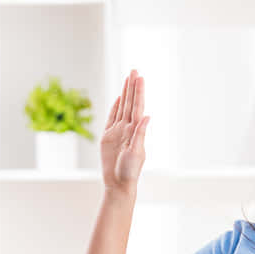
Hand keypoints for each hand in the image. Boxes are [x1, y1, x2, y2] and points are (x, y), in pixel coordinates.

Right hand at [100, 69, 149, 191]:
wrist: (118, 183)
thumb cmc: (129, 172)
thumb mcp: (136, 153)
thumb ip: (140, 134)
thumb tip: (147, 116)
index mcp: (136, 130)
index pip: (137, 106)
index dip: (138, 92)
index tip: (139, 77)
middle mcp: (128, 128)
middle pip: (130, 103)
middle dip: (132, 87)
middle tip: (134, 70)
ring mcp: (118, 131)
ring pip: (122, 108)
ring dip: (125, 94)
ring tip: (128, 78)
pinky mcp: (108, 137)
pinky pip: (111, 118)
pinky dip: (115, 107)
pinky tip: (118, 98)